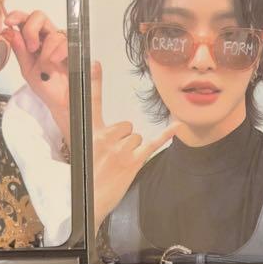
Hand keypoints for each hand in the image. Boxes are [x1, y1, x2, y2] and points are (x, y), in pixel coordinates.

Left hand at [4, 10, 70, 130]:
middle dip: (31, 28)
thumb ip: (19, 51)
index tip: (9, 22)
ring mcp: (64, 44)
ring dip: (47, 46)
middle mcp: (49, 39)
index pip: (25, 21)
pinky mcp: (78, 51)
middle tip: (31, 46)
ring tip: (47, 62)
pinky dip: (60, 49)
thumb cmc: (48, 89)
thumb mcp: (28, 70)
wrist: (64, 105)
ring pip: (54, 31)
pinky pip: (69, 42)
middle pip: (40, 17)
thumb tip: (10, 32)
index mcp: (35, 41)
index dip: (17, 17)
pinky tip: (55, 59)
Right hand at [90, 60, 174, 230]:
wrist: (92, 200)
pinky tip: (177, 127)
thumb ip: (97, 139)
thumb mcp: (85, 153)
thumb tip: (112, 133)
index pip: (92, 103)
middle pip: (127, 125)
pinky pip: (152, 143)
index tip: (97, 63)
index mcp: (91, 133)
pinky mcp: (134, 161)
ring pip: (137, 136)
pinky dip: (165, 135)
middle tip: (115, 156)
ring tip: (121, 164)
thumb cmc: (89, 178)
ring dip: (134, 149)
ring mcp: (121, 149)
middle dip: (125, 138)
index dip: (96, 83)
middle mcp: (106, 137)